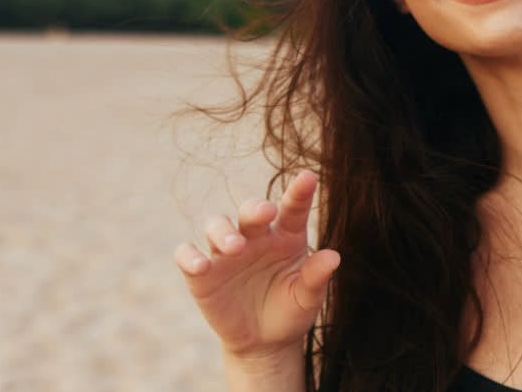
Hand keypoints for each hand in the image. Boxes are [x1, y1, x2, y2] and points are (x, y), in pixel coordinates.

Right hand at [174, 170, 340, 360]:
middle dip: (255, 208)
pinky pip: (186, 255)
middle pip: (250, 211)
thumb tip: (334, 257)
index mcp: (286, 236)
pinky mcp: (202, 273)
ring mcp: (226, 252)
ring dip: (224, 231)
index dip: (300, 192)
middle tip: (265, 212)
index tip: (309, 177)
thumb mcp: (307, 298)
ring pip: (217, 224)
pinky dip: (189, 256)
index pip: (293, 209)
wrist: (263, 343)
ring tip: (235, 247)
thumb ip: (316, 277)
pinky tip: (201, 266)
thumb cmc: (290, 312)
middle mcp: (255, 237)